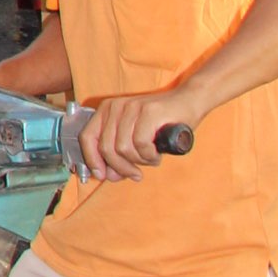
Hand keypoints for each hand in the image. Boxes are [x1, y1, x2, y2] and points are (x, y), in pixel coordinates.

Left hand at [78, 89, 196, 180]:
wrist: (189, 101)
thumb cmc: (162, 122)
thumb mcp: (134, 137)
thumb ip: (119, 155)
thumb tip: (109, 175)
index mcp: (107, 110)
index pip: (87, 137)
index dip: (92, 160)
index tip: (103, 175)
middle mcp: (116, 107)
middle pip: (106, 148)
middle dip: (121, 167)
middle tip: (136, 173)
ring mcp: (132, 107)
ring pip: (123, 148)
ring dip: (139, 161)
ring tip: (150, 158)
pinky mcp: (149, 111)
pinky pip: (141, 144)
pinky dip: (149, 155)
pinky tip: (156, 153)